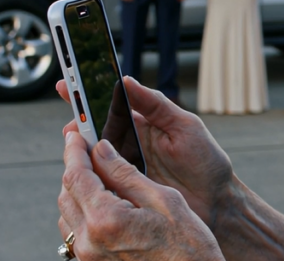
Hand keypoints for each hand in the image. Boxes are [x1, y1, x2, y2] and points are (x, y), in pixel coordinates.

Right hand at [57, 78, 234, 230]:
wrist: (216, 203)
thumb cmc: (206, 161)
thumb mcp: (184, 126)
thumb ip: (155, 104)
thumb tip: (126, 80)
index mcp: (142, 124)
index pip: (109, 106)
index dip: (86, 97)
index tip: (67, 85)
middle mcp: (129, 145)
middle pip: (94, 132)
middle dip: (77, 126)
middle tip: (70, 126)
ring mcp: (124, 169)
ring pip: (92, 158)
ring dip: (80, 153)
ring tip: (76, 149)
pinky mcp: (123, 192)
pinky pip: (99, 183)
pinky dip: (89, 178)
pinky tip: (84, 174)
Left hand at [58, 133, 224, 260]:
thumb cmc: (187, 245)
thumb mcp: (163, 199)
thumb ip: (126, 173)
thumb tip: (102, 150)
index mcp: (107, 219)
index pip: (76, 176)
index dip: (74, 151)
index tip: (76, 134)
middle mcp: (90, 241)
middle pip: (66, 193)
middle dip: (75, 168)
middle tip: (89, 149)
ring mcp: (88, 257)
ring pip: (67, 214)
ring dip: (78, 191)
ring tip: (100, 176)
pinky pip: (75, 233)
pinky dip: (82, 212)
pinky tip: (104, 203)